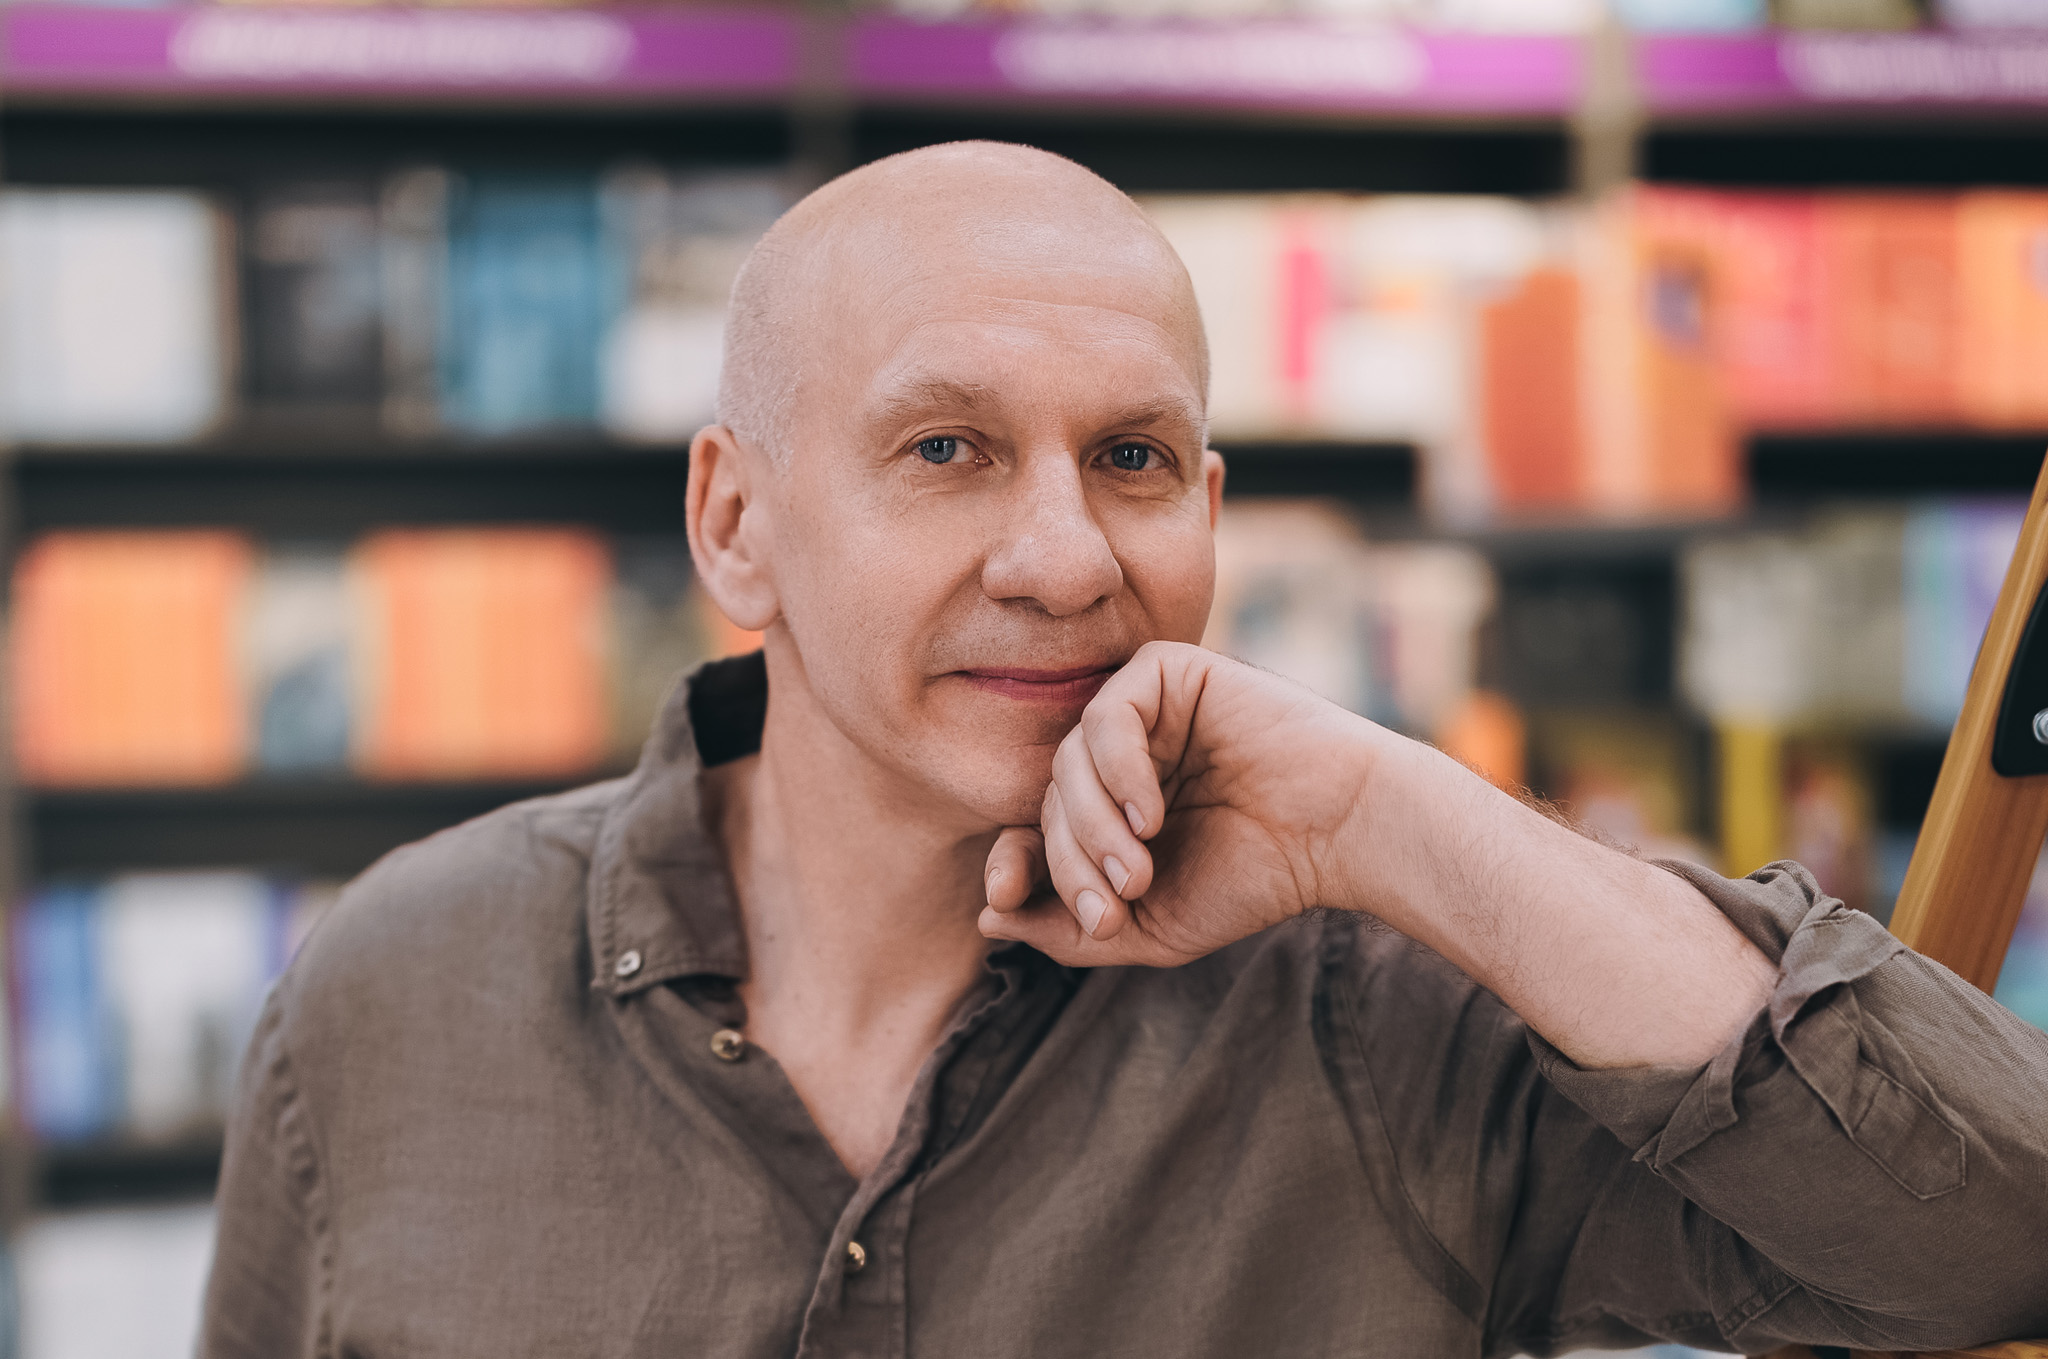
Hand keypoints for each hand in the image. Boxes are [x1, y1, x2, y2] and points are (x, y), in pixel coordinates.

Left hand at [978, 640, 1378, 966]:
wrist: (1341, 832)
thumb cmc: (1256, 878)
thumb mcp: (1150, 928)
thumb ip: (1069, 927)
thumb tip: (986, 917)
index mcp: (1116, 808)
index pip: (1035, 828)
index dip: (1011, 862)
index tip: (1001, 899)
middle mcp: (1123, 756)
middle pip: (1050, 800)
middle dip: (1068, 861)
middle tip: (1114, 907)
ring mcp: (1145, 711)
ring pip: (1068, 761)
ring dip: (1091, 826)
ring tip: (1140, 872)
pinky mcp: (1168, 673)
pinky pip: (1104, 714)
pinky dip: (1116, 770)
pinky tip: (1151, 814)